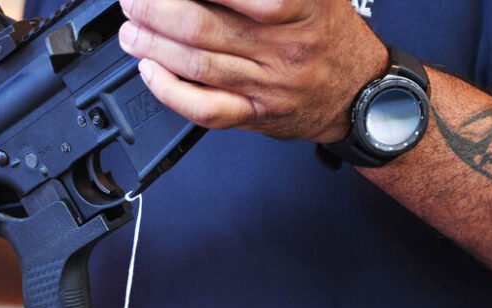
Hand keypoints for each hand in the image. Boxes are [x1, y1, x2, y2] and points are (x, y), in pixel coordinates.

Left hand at [117, 0, 386, 142]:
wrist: (360, 92)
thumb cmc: (329, 34)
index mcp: (303, 6)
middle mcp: (285, 46)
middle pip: (204, 26)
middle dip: (156, 9)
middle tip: (133, 0)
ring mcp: (269, 84)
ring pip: (198, 65)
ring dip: (153, 46)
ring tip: (131, 30)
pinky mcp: (256, 113)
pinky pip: (206, 109)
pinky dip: (170, 91)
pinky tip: (150, 71)